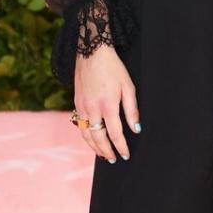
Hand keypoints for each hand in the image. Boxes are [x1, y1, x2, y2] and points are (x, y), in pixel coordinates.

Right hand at [73, 45, 140, 162]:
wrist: (91, 53)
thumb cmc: (113, 68)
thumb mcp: (128, 87)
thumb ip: (132, 110)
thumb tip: (136, 129)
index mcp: (107, 105)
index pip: (114, 134)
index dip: (121, 147)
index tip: (125, 155)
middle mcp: (92, 109)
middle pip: (98, 138)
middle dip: (107, 151)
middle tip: (113, 159)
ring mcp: (81, 107)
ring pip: (86, 134)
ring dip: (95, 147)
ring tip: (103, 154)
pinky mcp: (76, 103)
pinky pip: (80, 125)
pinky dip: (86, 136)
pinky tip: (93, 139)